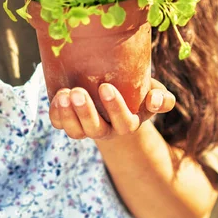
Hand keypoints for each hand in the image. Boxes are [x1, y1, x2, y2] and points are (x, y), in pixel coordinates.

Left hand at [49, 79, 175, 139]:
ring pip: (75, 131)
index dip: (115, 108)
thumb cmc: (136, 90)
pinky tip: (56, 96)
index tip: (105, 86)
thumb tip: (155, 101)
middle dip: (85, 112)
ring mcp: (85, 127)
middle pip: (95, 129)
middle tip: (78, 92)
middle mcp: (106, 129)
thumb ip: (161, 98)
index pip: (124, 122)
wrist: (111, 89)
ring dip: (67, 114)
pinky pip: (59, 124)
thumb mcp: (153, 91)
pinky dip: (55, 112)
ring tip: (64, 94)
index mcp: (127, 123)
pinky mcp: (68, 122)